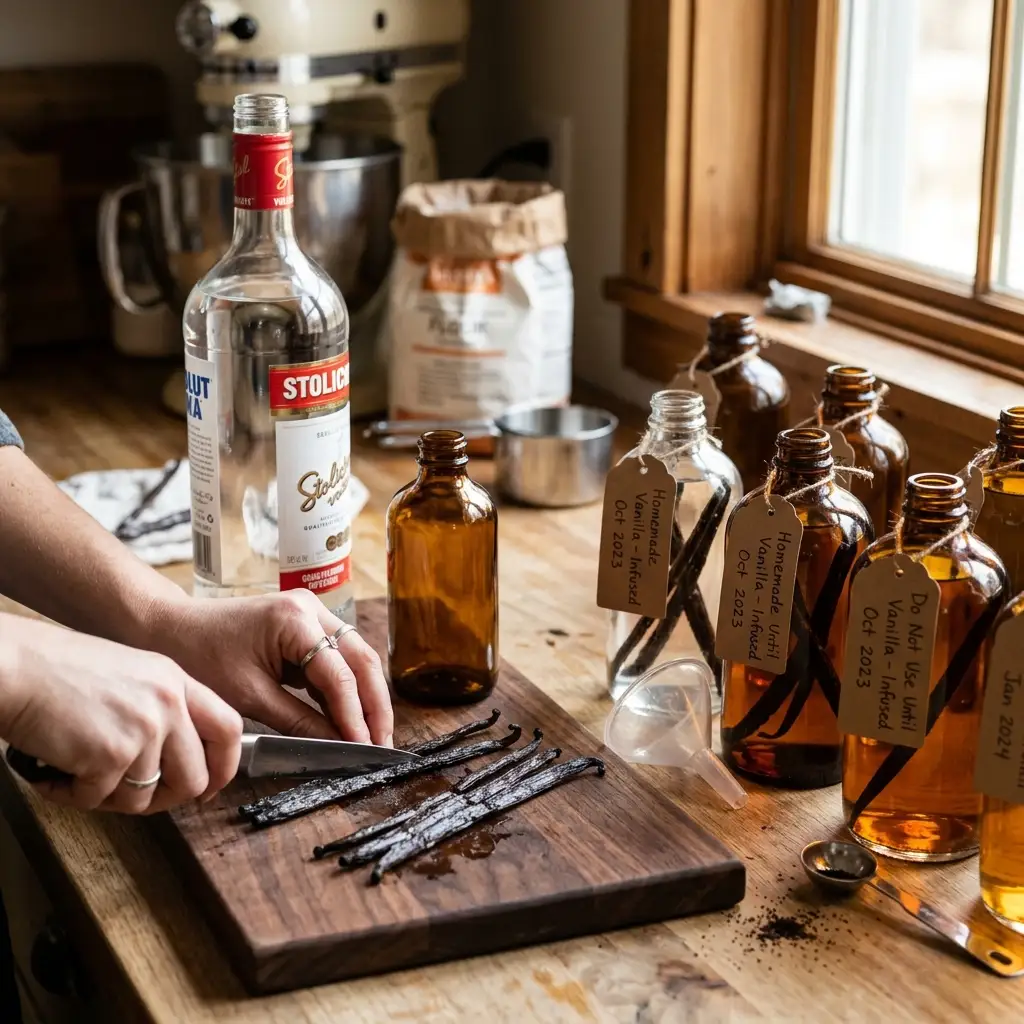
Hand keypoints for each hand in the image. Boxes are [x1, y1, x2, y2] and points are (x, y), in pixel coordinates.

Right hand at [0, 614, 242, 812]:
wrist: (18, 666)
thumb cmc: (62, 670)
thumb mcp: (134, 675)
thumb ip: (163, 709)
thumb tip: (177, 760)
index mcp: (177, 681)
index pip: (229, 729)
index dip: (224, 767)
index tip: (209, 787)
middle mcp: (168, 703)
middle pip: (195, 778)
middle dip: (164, 799)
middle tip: (133, 798)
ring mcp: (143, 729)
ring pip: (144, 797)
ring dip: (109, 798)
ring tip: (80, 777)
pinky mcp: (110, 754)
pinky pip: (99, 799)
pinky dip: (73, 795)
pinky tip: (55, 774)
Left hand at [155, 590, 393, 745]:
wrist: (169, 629)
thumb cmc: (199, 657)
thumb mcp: (248, 696)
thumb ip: (299, 722)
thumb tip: (337, 748)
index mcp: (295, 620)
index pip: (339, 674)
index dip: (355, 716)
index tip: (365, 749)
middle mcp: (311, 609)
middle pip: (361, 659)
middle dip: (374, 706)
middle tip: (381, 746)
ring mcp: (312, 614)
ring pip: (356, 659)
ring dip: (365, 698)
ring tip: (372, 737)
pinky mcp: (307, 627)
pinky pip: (338, 660)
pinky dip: (346, 691)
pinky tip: (351, 719)